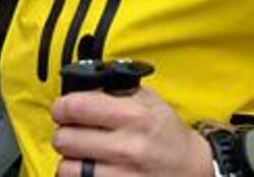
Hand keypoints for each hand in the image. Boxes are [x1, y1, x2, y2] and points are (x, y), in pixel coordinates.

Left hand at [50, 87, 214, 175]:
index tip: (63, 110)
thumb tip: (80, 86)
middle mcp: (127, 147)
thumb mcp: (149, 102)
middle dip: (64, 134)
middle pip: (64, 139)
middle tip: (73, 133)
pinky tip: (89, 171)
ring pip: (67, 168)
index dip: (62, 107)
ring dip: (70, 161)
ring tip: (82, 155)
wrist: (191, 169)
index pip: (74, 107)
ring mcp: (122, 176)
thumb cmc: (167, 135)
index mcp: (133, 116)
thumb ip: (115, 91)